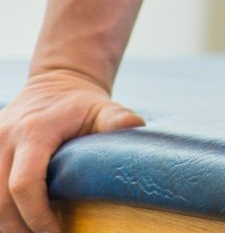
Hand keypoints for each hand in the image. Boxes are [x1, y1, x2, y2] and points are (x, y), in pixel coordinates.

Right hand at [0, 69, 143, 232]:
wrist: (55, 82)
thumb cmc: (82, 102)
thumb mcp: (102, 107)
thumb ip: (116, 118)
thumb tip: (135, 126)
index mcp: (34, 132)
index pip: (25, 183)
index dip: (37, 214)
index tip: (55, 232)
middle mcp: (5, 140)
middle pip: (0, 200)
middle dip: (20, 227)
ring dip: (7, 222)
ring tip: (34, 229)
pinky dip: (0, 210)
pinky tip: (19, 217)